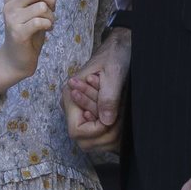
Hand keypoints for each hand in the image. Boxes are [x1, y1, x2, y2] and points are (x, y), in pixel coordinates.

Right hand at [0, 0, 54, 99]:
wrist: (16, 60)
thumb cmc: (28, 34)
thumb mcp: (36, 11)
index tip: (46, 5)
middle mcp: (8, 7)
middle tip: (50, 12)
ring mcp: (12, 19)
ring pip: (42, 6)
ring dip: (51, 16)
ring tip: (48, 24)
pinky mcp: (18, 33)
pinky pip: (40, 21)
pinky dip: (48, 25)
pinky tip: (46, 30)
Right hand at [63, 28, 129, 152]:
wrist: (118, 47)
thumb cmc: (115, 55)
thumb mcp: (114, 73)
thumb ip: (108, 97)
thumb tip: (106, 122)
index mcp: (70, 97)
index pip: (76, 131)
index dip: (96, 130)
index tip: (111, 118)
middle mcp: (72, 108)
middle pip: (84, 141)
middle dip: (105, 134)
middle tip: (120, 117)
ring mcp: (80, 113)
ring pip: (92, 142)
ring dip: (110, 133)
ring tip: (120, 113)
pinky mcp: (89, 115)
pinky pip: (98, 135)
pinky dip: (111, 131)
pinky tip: (119, 116)